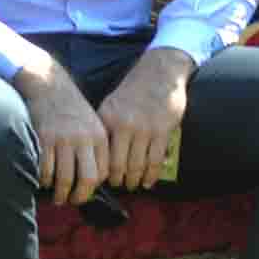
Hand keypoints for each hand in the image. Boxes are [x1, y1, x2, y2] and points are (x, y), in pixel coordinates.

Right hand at [16, 53, 109, 205]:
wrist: (49, 85)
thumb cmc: (70, 109)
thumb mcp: (91, 123)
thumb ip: (95, 147)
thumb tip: (94, 179)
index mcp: (99, 136)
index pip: (103, 172)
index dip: (94, 187)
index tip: (85, 192)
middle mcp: (84, 139)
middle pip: (88, 179)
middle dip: (80, 196)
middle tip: (73, 201)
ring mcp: (63, 139)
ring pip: (65, 179)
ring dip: (60, 194)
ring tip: (58, 197)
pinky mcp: (45, 139)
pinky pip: (46, 170)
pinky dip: (44, 181)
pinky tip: (43, 181)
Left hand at [95, 47, 192, 192]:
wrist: (160, 72)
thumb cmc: (134, 91)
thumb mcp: (112, 104)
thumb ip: (105, 127)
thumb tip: (96, 155)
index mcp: (107, 118)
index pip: (100, 153)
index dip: (101, 171)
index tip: (102, 180)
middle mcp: (124, 124)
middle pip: (118, 164)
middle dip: (118, 180)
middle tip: (119, 186)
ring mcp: (144, 128)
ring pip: (137, 166)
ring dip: (135, 180)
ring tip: (133, 185)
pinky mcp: (162, 131)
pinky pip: (155, 161)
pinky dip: (151, 175)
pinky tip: (148, 181)